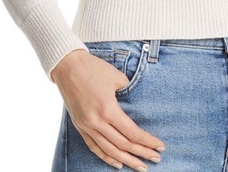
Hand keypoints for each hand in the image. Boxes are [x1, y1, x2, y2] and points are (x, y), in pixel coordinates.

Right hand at [51, 49, 165, 169]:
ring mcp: (86, 126)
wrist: (67, 67)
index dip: (147, 141)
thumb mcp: (117, 76)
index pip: (132, 133)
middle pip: (123, 145)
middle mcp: (97, 122)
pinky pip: (94, 147)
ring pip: (109, 150)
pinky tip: (118, 163)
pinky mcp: (79, 126)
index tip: (160, 146)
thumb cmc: (93, 68)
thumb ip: (128, 91)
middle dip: (142, 153)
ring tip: (140, 166)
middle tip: (157, 159)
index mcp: (108, 109)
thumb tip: (136, 102)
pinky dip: (106, 157)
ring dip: (126, 160)